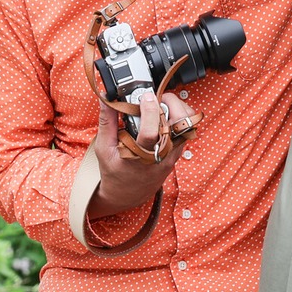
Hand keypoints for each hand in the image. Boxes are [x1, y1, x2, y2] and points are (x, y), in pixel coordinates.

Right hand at [86, 92, 196, 218]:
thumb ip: (106, 122)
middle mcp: (161, 156)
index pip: (151, 132)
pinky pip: (186, 132)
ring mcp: (172, 156)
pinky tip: (164, 115)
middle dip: (172, 104)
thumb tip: (106, 99)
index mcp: (140, 157)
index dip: (150, 111)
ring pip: (188, 127)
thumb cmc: (114, 173)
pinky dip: (179, 118)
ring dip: (178, 110)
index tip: (145, 96)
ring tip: (162, 104)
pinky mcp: (177, 154)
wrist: (127, 194)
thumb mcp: (104, 149)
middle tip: (158, 98)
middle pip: (180, 126)